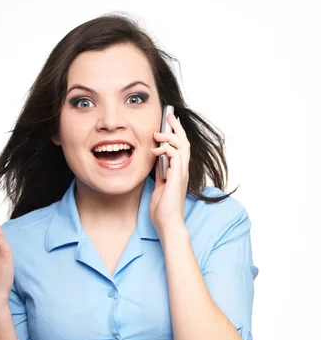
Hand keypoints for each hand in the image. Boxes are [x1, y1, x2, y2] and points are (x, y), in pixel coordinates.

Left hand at [149, 113, 190, 230]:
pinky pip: (175, 155)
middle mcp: (182, 171)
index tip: (169, 123)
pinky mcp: (177, 177)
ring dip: (169, 136)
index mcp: (178, 172)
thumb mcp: (159, 188)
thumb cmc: (163, 210)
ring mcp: (181, 173)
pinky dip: (165, 149)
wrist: (168, 224)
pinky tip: (154, 151)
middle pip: (184, 142)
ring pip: (182, 146)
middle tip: (169, 115)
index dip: (176, 134)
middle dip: (177, 127)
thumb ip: (160, 175)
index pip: (180, 148)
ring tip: (157, 134)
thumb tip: (157, 164)